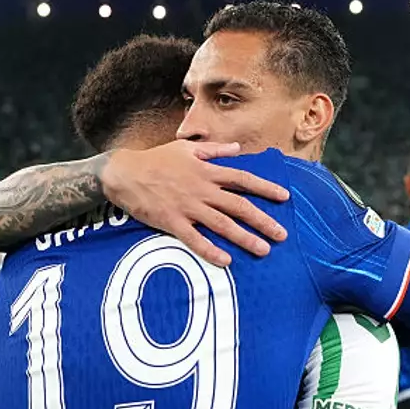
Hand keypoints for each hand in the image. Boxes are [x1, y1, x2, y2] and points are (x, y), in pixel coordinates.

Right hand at [101, 141, 290, 267]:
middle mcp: (202, 190)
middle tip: (282, 235)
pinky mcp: (172, 222)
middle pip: (239, 206)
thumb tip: (238, 148)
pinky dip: (210, 250)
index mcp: (207, 170)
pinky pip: (194, 239)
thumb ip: (214, 149)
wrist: (124, 173)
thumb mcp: (186, 148)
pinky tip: (225, 260)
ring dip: (244, 238)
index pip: (243, 179)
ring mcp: (188, 207)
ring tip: (264, 250)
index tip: (284, 197)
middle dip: (263, 221)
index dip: (265, 188)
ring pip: (222, 224)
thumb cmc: (156, 159)